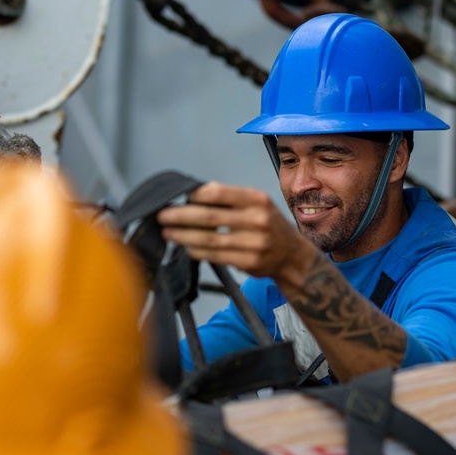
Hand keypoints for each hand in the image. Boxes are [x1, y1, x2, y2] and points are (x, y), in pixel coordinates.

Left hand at [156, 182, 314, 282]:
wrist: (292, 255)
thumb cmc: (269, 226)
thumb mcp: (257, 205)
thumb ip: (230, 201)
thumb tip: (192, 198)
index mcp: (257, 199)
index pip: (219, 193)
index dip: (195, 195)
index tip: (178, 197)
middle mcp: (257, 219)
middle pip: (209, 217)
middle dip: (181, 216)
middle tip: (162, 215)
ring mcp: (254, 242)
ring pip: (209, 239)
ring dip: (183, 236)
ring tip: (168, 232)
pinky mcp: (249, 261)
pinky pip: (215, 255)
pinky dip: (197, 251)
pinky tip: (186, 247)